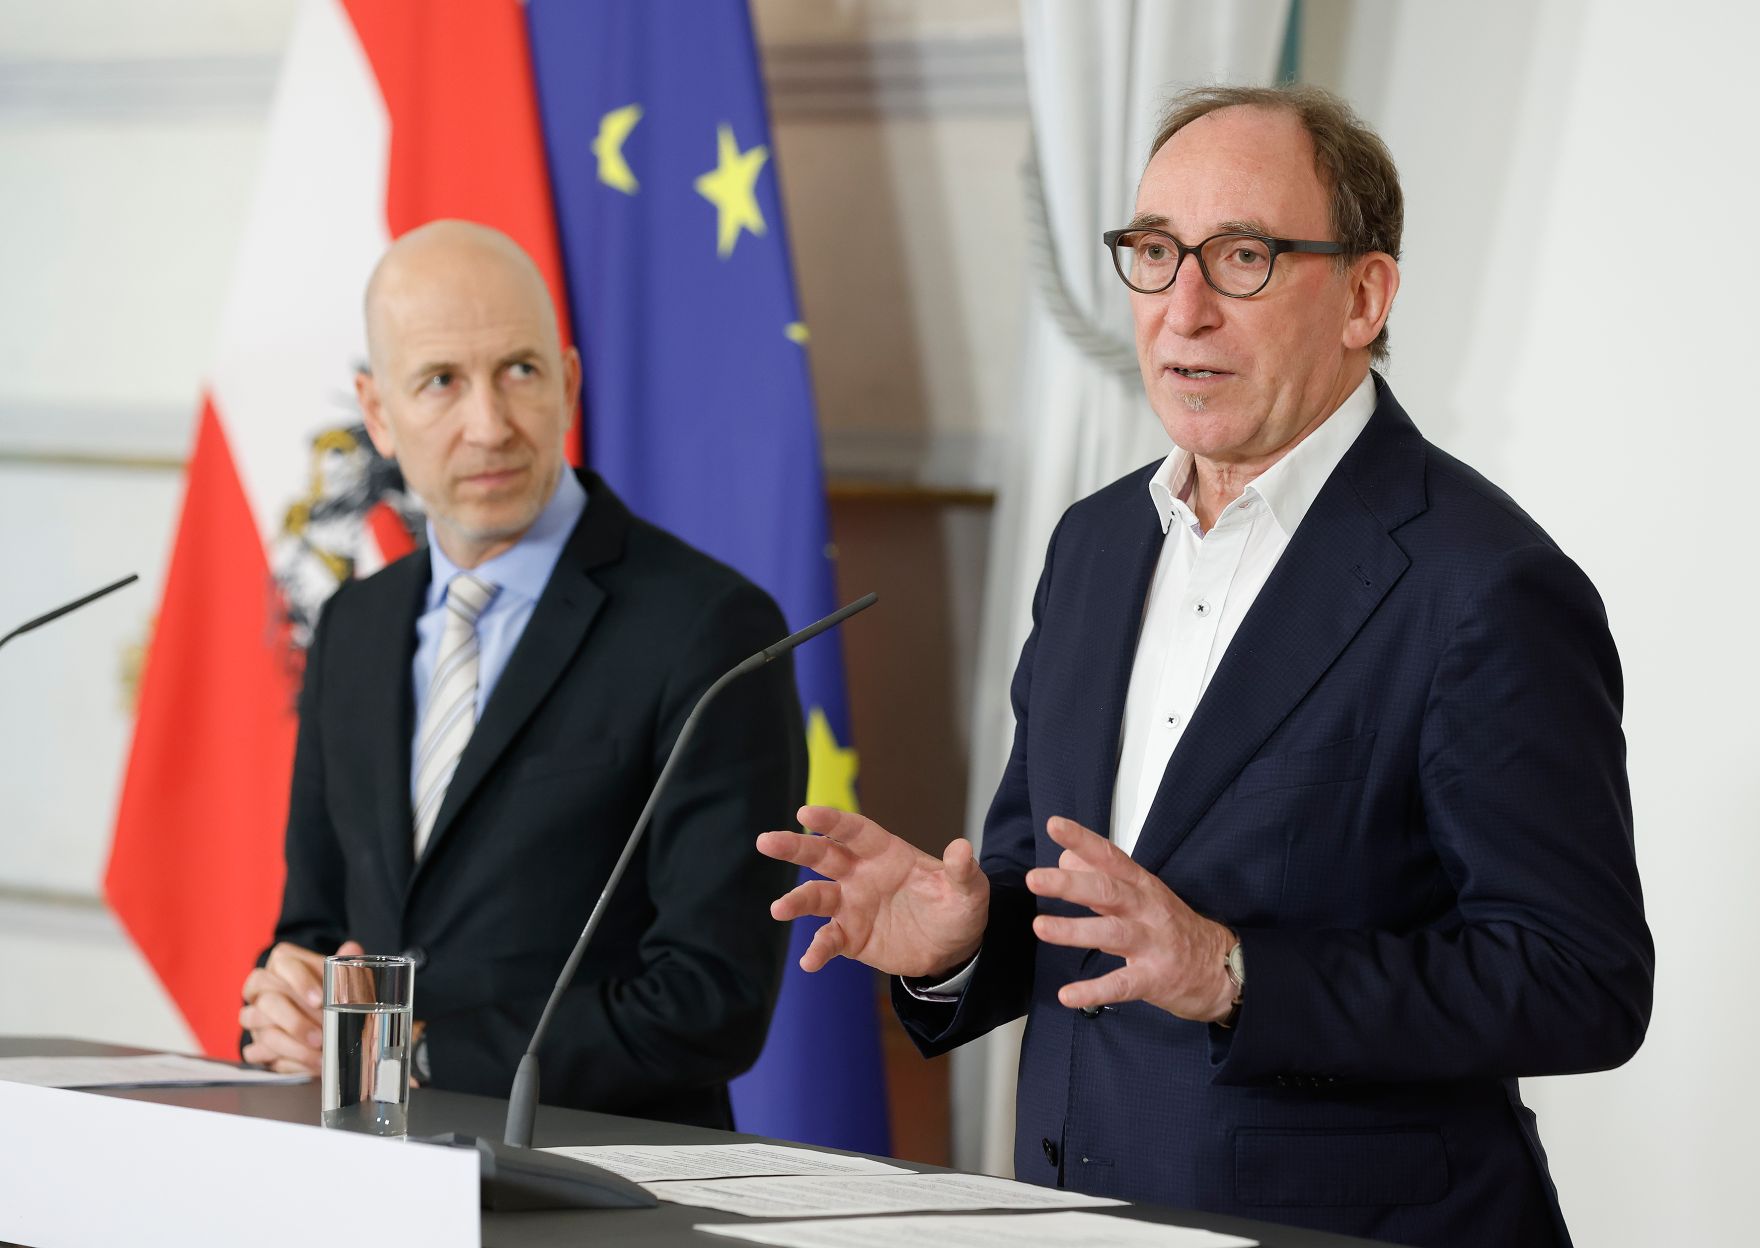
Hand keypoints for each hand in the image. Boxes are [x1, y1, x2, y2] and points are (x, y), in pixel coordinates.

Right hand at [239, 939, 363, 1072]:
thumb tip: (351, 949)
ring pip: (260, 1029)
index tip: (320, 1000)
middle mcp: (262, 987)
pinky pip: (255, 1052)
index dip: (300, 982)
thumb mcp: (340, 977)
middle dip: (295, 1022)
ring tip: (319, 1053)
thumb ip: (344, 963)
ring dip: (290, 1044)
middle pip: (268, 1000)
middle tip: (321, 1036)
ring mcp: (254, 1015)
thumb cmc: (329, 991)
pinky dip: (283, 1060)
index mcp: (282, 963)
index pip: (282, 963)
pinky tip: (308, 1065)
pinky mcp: (254, 1042)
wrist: (319, 1017)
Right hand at [757, 805, 988, 977]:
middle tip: (766, 841)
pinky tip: (810, 961)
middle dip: (794, 847)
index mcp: (885, 852)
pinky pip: (828, 939)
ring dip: (796, 901)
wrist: (953, 949)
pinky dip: (818, 949)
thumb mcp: (968, 890)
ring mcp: (851, 905)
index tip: (806, 813)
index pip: (853, 831)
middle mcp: (861, 874)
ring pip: (815, 897)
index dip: (830, 821)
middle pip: (821, 855)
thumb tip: (962, 848)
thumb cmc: (958, 908)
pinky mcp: (850, 936)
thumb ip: (961, 871)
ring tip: (779, 909)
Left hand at [1027, 817, 1235, 1021]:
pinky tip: (1067, 995)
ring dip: (1074, 930)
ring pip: (1111, 933)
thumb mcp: (1141, 895)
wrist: (1222, 968)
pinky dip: (1094, 991)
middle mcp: (1147, 909)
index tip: (1055, 825)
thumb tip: (1065, 859)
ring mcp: (1152, 944)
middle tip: (1035, 879)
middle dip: (1070, 884)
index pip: (1110, 856)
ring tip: (1040, 927)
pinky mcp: (1155, 979)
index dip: (1083, 840)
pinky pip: (1121, 984)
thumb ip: (1101, 878)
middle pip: (1108, 891)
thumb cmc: (1172, 927)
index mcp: (1142, 885)